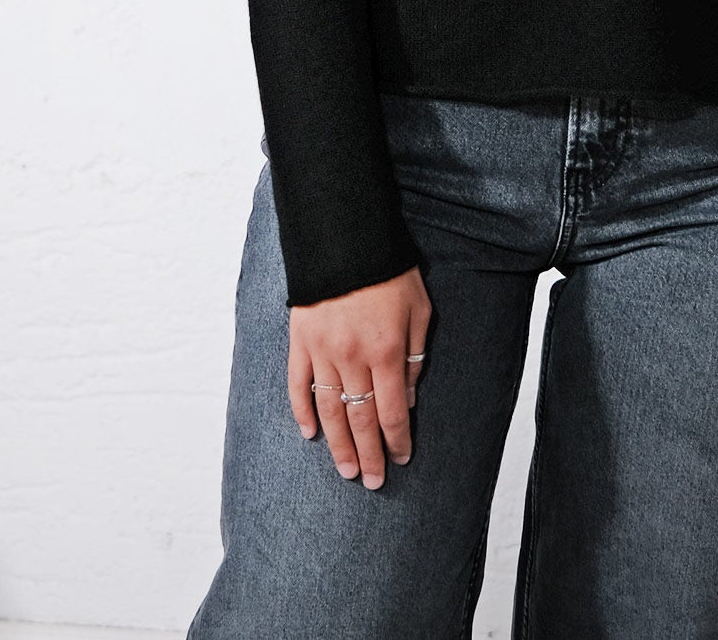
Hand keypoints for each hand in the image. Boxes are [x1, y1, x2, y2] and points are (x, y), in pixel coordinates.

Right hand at [289, 264, 431, 484]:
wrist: (345, 237)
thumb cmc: (389, 271)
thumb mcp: (419, 309)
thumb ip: (415, 356)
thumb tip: (408, 397)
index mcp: (387, 351)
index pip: (392, 411)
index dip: (396, 440)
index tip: (401, 458)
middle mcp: (353, 358)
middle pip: (361, 420)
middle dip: (369, 455)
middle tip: (372, 481)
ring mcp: (322, 352)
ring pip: (329, 411)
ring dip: (337, 445)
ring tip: (345, 470)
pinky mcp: (299, 341)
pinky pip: (298, 386)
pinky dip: (302, 412)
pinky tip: (310, 434)